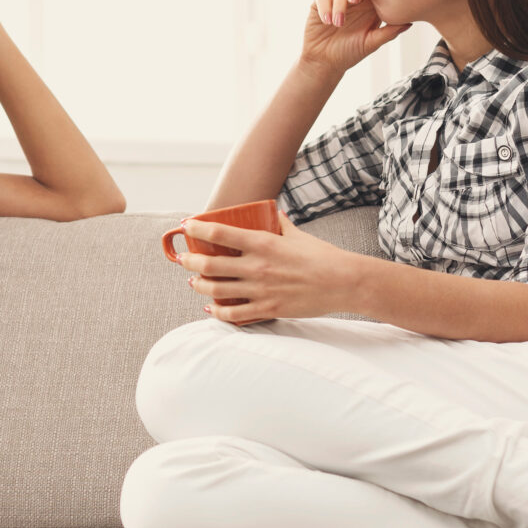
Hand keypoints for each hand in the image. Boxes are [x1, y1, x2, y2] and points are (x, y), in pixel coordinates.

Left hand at [177, 215, 355, 323]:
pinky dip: (217, 312)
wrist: (344, 283)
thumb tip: (271, 213)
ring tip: (193, 282)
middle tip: (182, 259)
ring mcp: (260, 290)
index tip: (186, 226)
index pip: (219, 234)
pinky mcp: (268, 309)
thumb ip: (280, 224)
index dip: (197, 229)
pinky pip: (234, 314)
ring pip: (216, 290)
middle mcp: (257, 267)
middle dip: (189, 262)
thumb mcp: (297, 234)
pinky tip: (211, 307)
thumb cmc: (323, 256)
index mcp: (263, 243)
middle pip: (209, 265)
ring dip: (198, 286)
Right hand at [301, 0, 409, 75]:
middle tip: (355, 0)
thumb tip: (410, 22)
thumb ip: (389, 32)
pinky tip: (327, 21)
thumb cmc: (350, 53)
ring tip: (338, 24)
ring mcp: (336, 0)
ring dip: (339, 5)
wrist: (325, 63)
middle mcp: (353, 0)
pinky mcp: (319, 4)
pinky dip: (325, 7)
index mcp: (369, 6)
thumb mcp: (371, 43)